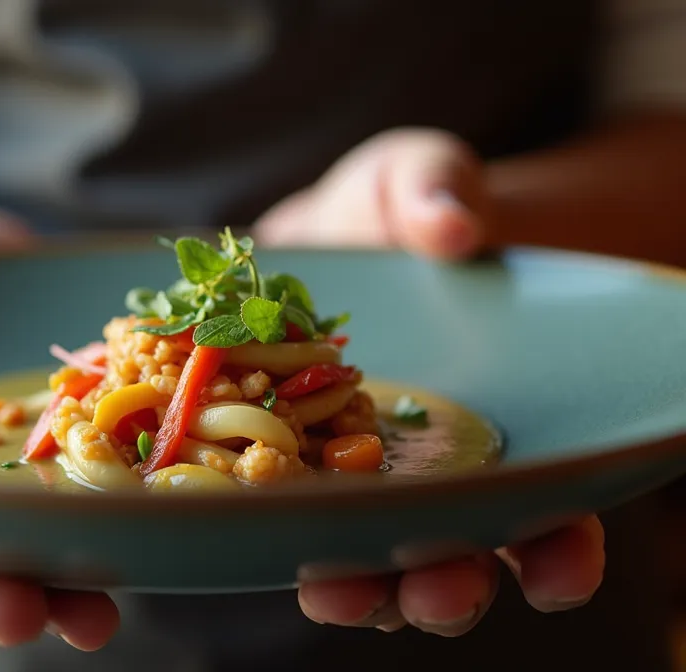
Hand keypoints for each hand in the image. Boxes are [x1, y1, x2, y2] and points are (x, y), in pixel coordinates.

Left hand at [252, 127, 604, 634]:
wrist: (300, 236)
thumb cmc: (380, 211)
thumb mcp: (407, 178)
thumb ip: (434, 187)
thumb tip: (454, 225)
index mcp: (484, 423)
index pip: (541, 502)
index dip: (558, 542)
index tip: (559, 564)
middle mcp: (422, 468)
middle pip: (452, 549)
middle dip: (451, 583)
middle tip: (440, 590)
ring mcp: (345, 477)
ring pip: (366, 557)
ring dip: (362, 587)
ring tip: (339, 590)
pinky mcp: (271, 467)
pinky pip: (276, 519)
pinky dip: (272, 541)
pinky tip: (251, 542)